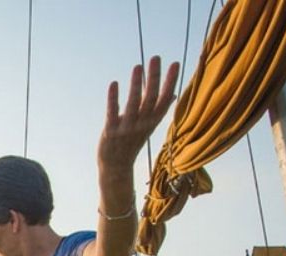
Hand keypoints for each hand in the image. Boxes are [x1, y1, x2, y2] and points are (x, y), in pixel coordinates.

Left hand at [98, 56, 179, 173]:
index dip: (170, 81)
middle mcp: (142, 124)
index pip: (164, 98)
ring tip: (138, 66)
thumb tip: (174, 95)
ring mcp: (127, 128)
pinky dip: (113, 99)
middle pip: (151, 98)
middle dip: (154, 78)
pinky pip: (113, 113)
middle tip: (156, 57)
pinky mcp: (110, 131)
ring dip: (136, 85)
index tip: (175, 63)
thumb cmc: (133, 143)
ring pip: (133, 104)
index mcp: (152, 121)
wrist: (116, 167)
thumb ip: (160, 109)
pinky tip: (114, 83)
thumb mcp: (149, 126)